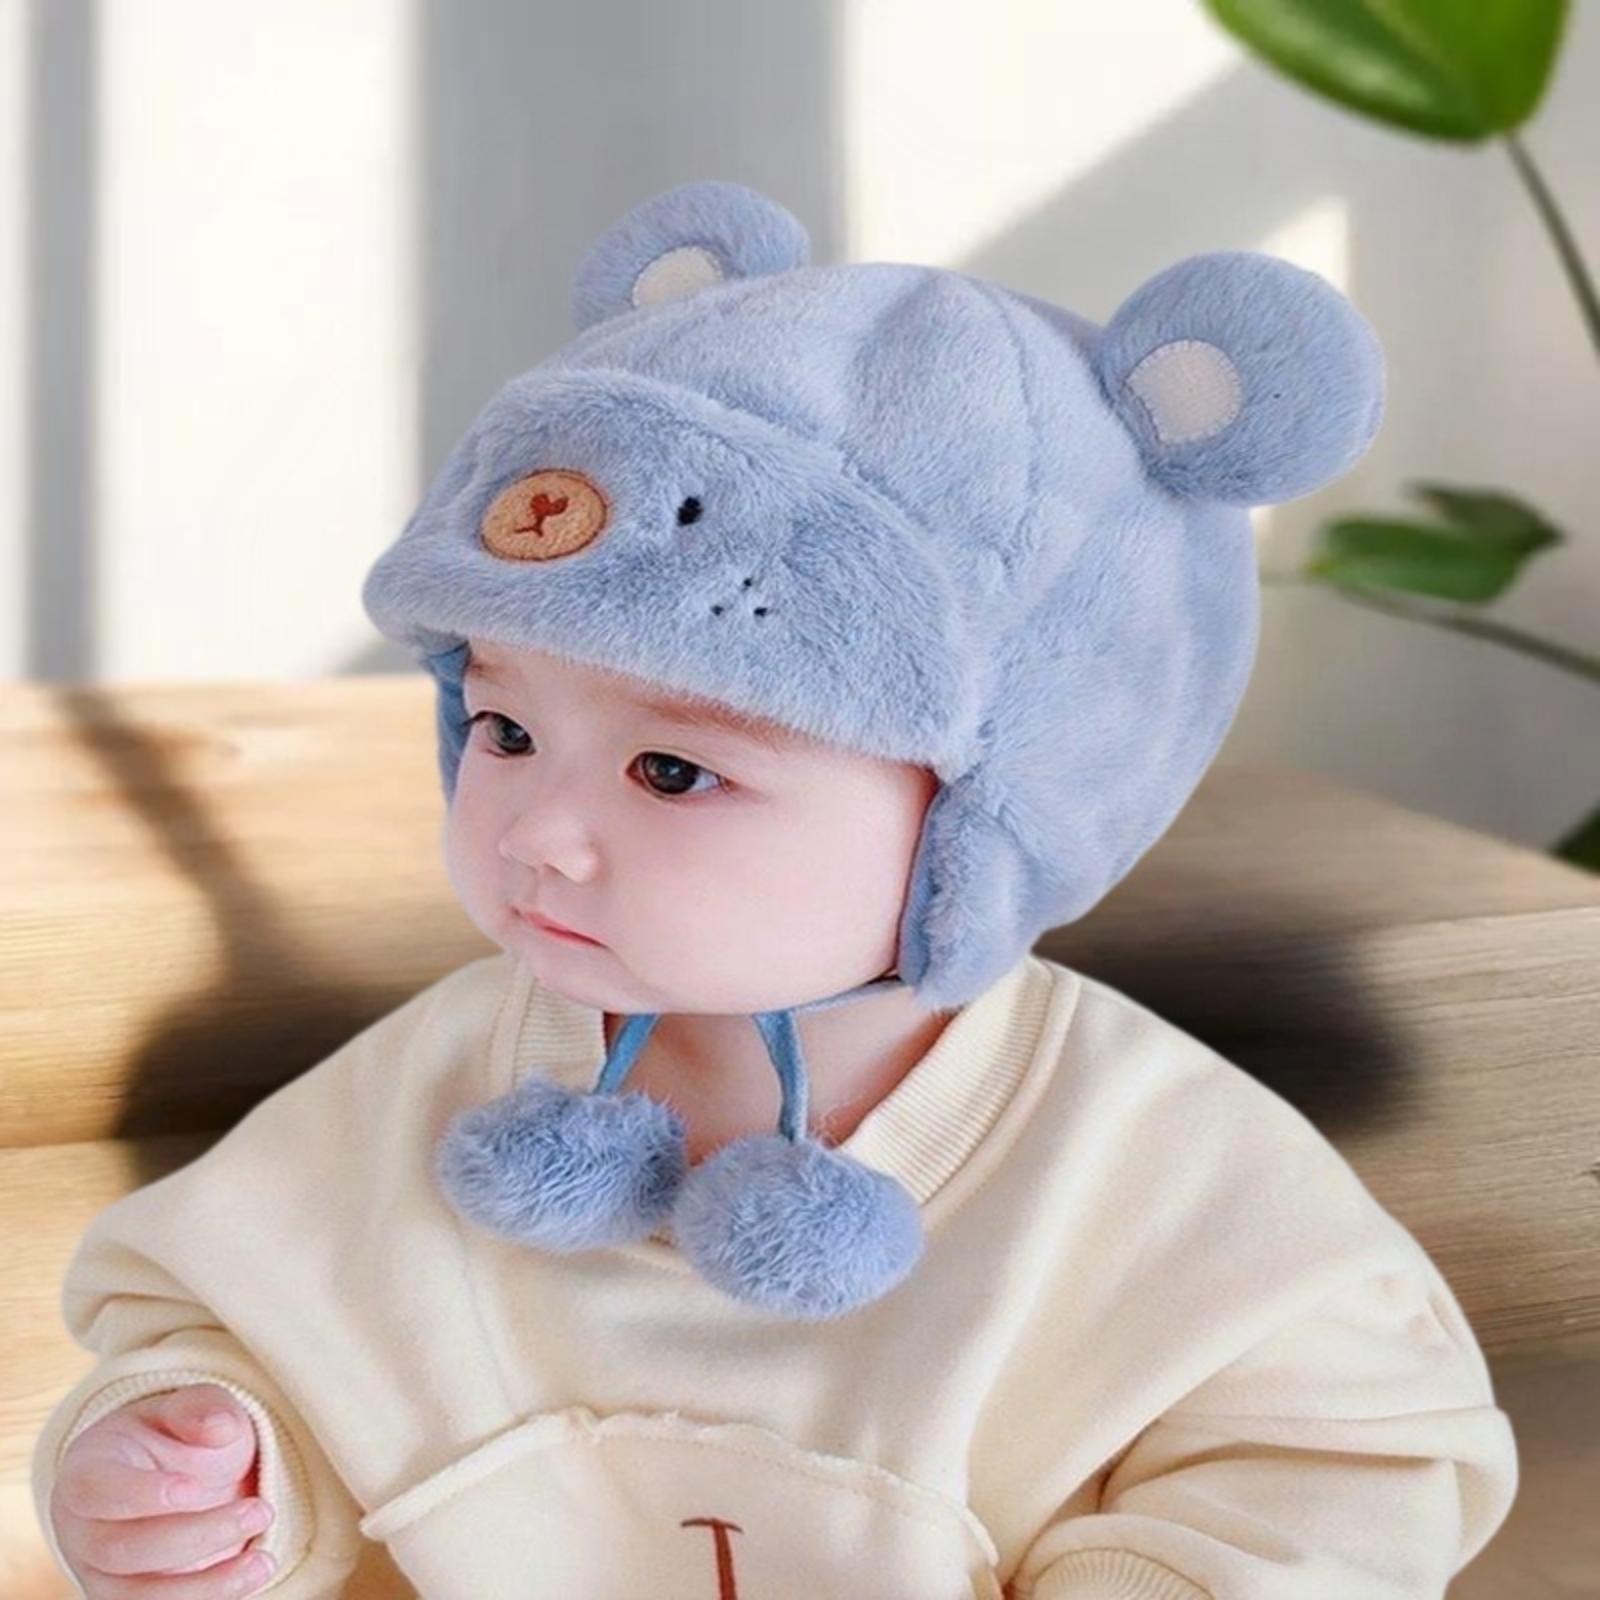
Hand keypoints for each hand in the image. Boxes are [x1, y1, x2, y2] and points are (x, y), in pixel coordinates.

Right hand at [49, 1382, 277, 1596]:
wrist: (174, 1478)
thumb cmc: (177, 1437)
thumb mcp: (190, 1407)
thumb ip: (202, 1408)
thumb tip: (221, 1428)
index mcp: (87, 1472)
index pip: (96, 1490)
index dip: (139, 1495)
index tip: (194, 1488)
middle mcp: (82, 1533)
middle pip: (122, 1550)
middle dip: (195, 1536)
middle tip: (261, 1511)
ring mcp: (100, 1576)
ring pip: (137, 1597)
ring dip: (205, 1587)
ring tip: (264, 1562)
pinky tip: (250, 1582)